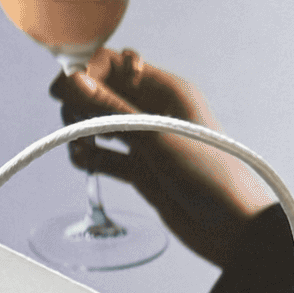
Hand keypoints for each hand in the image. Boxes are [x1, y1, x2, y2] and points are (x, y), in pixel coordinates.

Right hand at [51, 50, 275, 269]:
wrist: (232, 227)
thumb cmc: (210, 175)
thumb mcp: (156, 137)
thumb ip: (112, 110)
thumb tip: (72, 82)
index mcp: (166, 90)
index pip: (115, 65)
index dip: (86, 72)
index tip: (61, 89)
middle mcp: (155, 111)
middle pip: (103, 94)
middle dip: (81, 105)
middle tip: (76, 126)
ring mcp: (146, 142)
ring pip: (101, 125)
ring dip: (83, 133)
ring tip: (81, 150)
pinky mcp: (141, 170)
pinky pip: (107, 156)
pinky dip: (91, 158)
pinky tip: (85, 164)